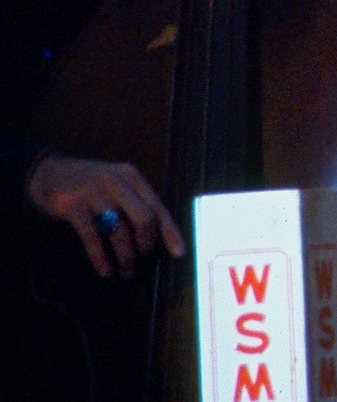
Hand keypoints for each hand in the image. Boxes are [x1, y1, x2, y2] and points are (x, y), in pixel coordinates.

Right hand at [26, 154, 186, 277]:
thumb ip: (135, 201)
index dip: (171, 232)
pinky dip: (100, 257)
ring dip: (126, 256)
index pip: (159, 208)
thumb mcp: (117, 183)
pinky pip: (92, 237)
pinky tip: (104, 270)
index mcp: (133, 177)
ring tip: (125, 271)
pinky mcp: (74, 206)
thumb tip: (155, 236)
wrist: (48, 172)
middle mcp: (118, 182)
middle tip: (142, 261)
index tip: (179, 253)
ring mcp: (95, 193)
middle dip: (146, 245)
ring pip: (120, 231)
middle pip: (144, 219)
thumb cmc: (90, 183)